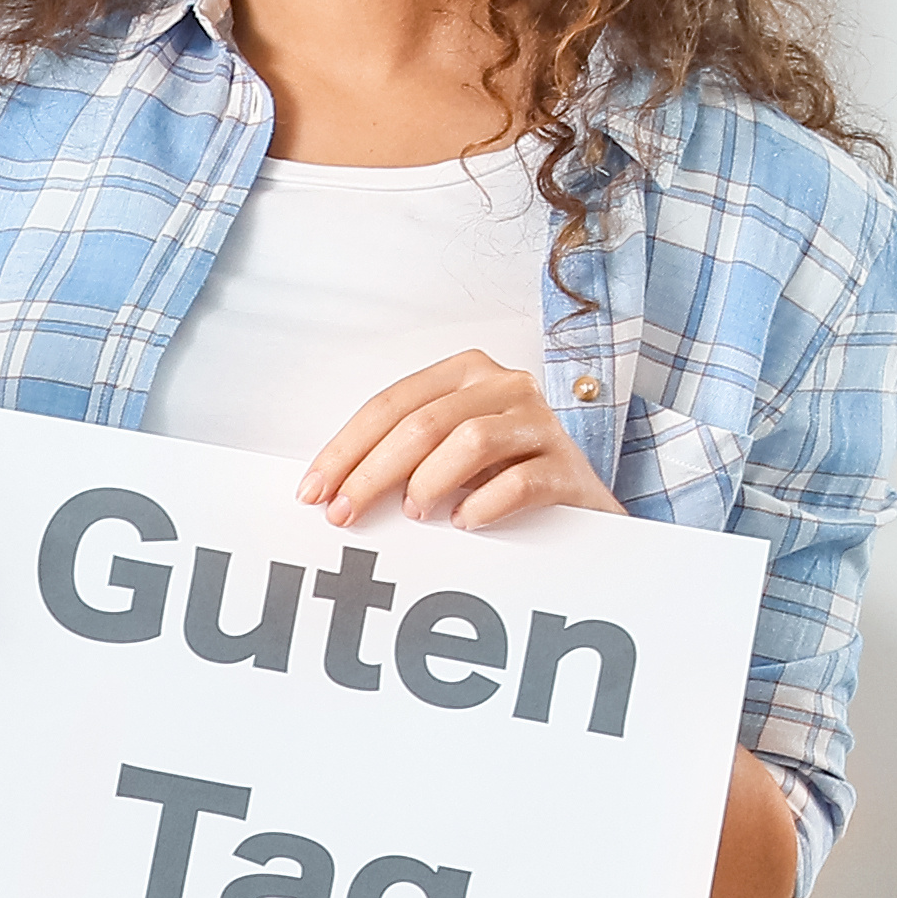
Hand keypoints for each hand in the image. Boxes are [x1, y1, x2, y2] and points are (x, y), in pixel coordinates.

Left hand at [304, 351, 613, 530]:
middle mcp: (506, 387)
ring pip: (470, 440)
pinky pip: (520, 481)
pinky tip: (465, 523)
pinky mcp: (569, 467)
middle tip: (344, 515)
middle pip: (423, 423)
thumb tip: (334, 489)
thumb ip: (401, 458)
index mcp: (467, 374)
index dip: (346, 449)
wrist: (582, 507)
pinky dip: (484, 504)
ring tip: (415, 512)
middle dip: (371, 473)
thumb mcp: (447, 456)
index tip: (314, 491)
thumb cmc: (502, 478)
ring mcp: (541, 424)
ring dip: (429, 481)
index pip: (391, 404)